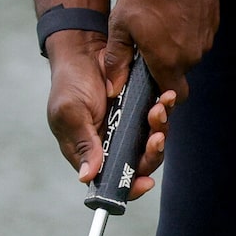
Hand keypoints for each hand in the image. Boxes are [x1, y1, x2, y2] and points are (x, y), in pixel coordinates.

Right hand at [44, 36, 176, 197]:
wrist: (84, 49)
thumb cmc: (70, 82)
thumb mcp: (70, 113)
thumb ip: (82, 143)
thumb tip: (87, 176)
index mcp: (90, 152)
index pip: (112, 180)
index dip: (130, 186)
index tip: (145, 182)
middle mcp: (112, 144)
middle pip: (139, 164)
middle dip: (151, 154)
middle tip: (155, 137)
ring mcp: (128, 128)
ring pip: (153, 142)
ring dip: (160, 128)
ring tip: (159, 108)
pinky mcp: (141, 110)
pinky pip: (159, 118)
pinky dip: (165, 110)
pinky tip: (166, 98)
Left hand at [105, 0, 216, 106]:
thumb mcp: (121, 24)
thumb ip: (117, 59)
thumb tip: (113, 88)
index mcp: (168, 62)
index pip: (174, 96)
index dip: (163, 95)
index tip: (152, 83)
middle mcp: (191, 57)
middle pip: (179, 73)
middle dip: (165, 64)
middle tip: (148, 42)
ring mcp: (205, 41)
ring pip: (189, 55)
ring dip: (176, 46)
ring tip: (161, 22)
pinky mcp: (212, 26)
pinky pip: (198, 38)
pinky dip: (187, 32)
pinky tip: (174, 12)